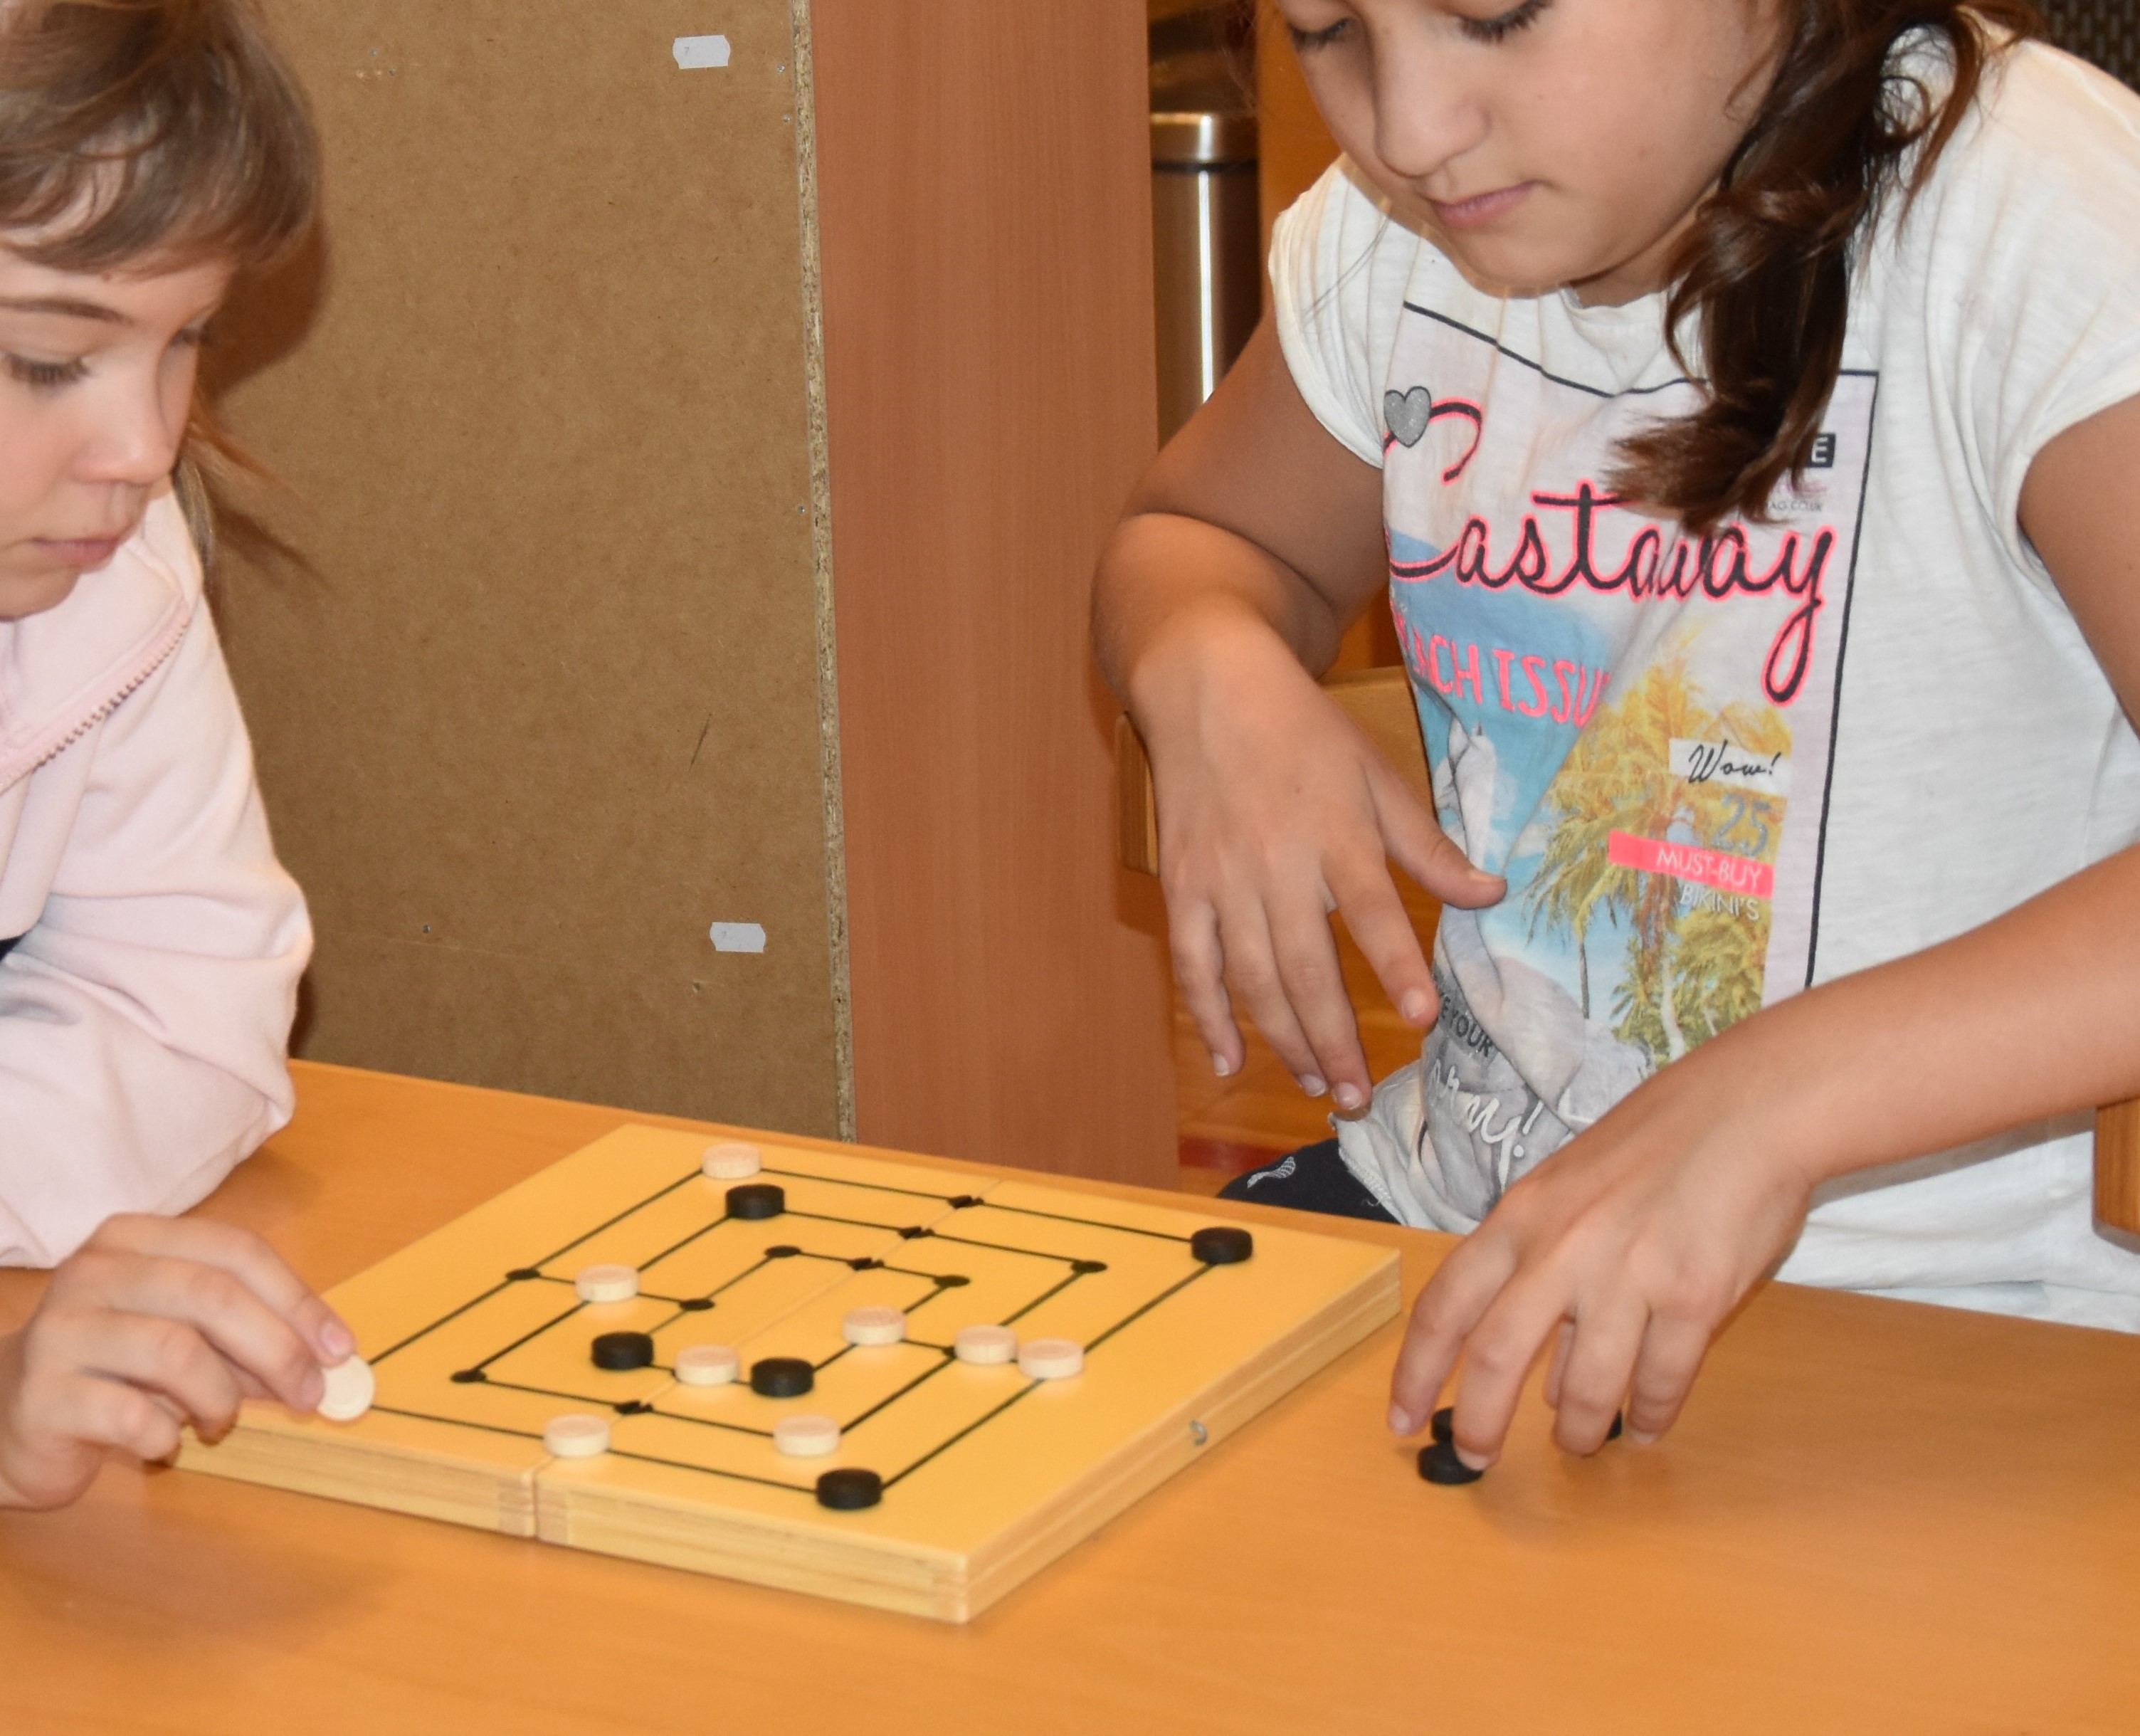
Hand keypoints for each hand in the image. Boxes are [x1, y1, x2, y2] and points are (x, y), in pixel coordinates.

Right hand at [0, 1214, 352, 1508]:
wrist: (7, 1419)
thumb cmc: (116, 1370)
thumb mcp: (187, 1337)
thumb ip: (249, 1337)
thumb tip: (329, 1358)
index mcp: (135, 1238)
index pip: (236, 1251)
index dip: (297, 1301)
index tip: (339, 1349)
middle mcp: (93, 1271)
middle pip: (212, 1296)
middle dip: (277, 1350)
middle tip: (309, 1395)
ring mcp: (61, 1328)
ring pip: (176, 1351)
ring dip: (220, 1396)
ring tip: (219, 1421)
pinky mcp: (43, 1392)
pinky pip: (132, 1414)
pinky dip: (166, 1436)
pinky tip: (164, 1444)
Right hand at [1143, 612, 1502, 1109]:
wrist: (1207, 687)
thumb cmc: (1302, 732)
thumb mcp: (1376, 775)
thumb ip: (1428, 845)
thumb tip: (1492, 893)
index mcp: (1334, 832)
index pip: (1371, 910)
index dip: (1395, 965)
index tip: (1421, 1016)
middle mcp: (1275, 863)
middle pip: (1305, 966)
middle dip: (1334, 1038)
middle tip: (1359, 1096)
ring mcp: (1221, 880)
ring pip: (1251, 978)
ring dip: (1285, 1039)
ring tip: (1319, 1084)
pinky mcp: (1182, 887)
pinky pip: (1192, 964)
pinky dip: (1207, 1016)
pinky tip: (1231, 1061)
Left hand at [1388, 1036, 1817, 1464]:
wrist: (1747, 1109)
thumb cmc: (1653, 1146)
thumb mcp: (1571, 1195)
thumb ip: (1544, 1275)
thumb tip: (1542, 1377)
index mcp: (1520, 1218)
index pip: (1444, 1303)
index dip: (1414, 1369)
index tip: (1400, 1417)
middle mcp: (1562, 1249)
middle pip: (1495, 1354)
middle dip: (1477, 1420)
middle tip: (1476, 1459)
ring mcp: (1628, 1275)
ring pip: (1585, 1388)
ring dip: (1578, 1431)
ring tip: (1579, 1446)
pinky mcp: (1694, 1297)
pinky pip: (1662, 1379)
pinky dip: (1653, 1413)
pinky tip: (1649, 1425)